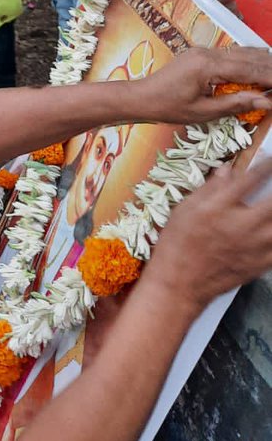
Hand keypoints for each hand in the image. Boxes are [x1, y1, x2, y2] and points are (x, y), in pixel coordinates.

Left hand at [136, 46, 271, 124]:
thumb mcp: (203, 112)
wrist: (142, 97)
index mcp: (207, 66)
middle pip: (249, 57)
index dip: (270, 78)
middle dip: (269, 69)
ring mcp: (203, 50)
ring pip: (242, 52)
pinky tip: (260, 67)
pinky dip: (248, 61)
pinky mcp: (200, 53)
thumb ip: (236, 104)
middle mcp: (207, 53)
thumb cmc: (168, 108)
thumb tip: (267, 102)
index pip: (249, 70)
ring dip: (261, 63)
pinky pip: (231, 54)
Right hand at [146, 157, 271, 315]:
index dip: (266, 166)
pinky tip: (271, 229)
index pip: (250, 180)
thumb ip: (209, 189)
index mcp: (219, 209)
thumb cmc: (177, 243)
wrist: (180, 282)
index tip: (271, 158)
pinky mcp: (261, 264)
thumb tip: (226, 170)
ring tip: (271, 205)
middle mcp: (240, 226)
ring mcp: (254, 247)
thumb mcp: (185, 209)